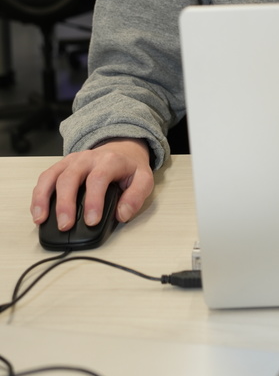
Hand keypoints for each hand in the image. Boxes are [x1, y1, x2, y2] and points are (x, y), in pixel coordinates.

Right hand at [30, 140, 153, 230]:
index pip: (99, 178)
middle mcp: (87, 158)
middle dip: (65, 203)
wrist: (121, 149)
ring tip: (41, 219)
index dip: (94, 200)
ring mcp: (71, 161)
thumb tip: (122, 214)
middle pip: (70, 177)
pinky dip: (38, 195)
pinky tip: (37, 212)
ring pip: (52, 176)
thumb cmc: (130, 169)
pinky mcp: (61, 166)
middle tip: (65, 225)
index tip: (91, 221)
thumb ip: (136, 197)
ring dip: (44, 198)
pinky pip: (45, 178)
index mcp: (110, 160)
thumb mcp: (143, 180)